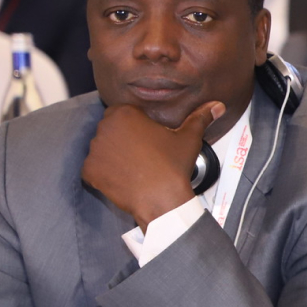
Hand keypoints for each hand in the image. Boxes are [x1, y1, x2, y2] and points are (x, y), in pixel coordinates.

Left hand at [82, 101, 224, 229]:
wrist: (162, 201)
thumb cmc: (173, 167)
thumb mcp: (189, 138)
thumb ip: (200, 117)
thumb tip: (217, 105)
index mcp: (124, 114)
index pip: (125, 114)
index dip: (137, 126)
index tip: (148, 139)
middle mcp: (104, 128)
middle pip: (112, 130)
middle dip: (123, 139)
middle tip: (143, 155)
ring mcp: (94, 151)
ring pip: (103, 149)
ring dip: (114, 156)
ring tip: (134, 168)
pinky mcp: (89, 171)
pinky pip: (94, 169)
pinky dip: (105, 174)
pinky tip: (124, 179)